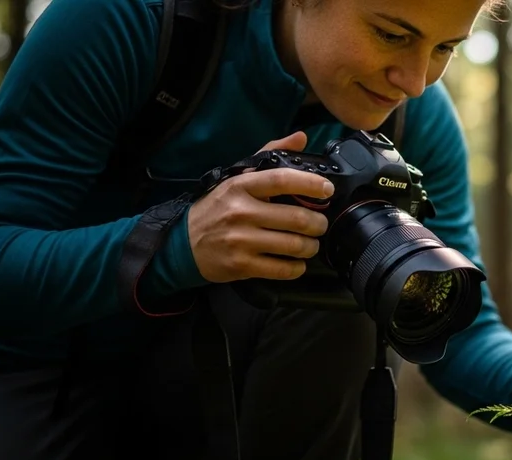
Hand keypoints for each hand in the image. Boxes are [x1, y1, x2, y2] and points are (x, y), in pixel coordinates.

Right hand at [187, 131, 333, 282]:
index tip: (327, 190)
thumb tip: (301, 138)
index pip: (282, 180)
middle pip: (297, 218)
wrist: (183, 243)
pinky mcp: (242, 265)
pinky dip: (297, 267)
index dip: (311, 184)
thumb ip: (269, 156)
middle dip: (318, 223)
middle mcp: (241, 212)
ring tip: (310, 244)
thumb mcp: (237, 178)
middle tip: (320, 225)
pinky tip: (297, 262)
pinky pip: (282, 269)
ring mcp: (241, 240)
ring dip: (310, 246)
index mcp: (241, 186)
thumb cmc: (217, 208)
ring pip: (294, 245)